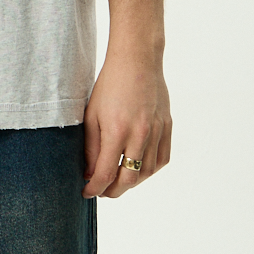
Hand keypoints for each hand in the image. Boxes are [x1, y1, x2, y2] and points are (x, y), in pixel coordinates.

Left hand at [82, 53, 171, 199]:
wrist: (137, 61)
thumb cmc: (109, 86)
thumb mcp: (92, 116)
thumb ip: (91, 148)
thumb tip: (91, 174)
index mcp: (117, 131)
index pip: (105, 174)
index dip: (94, 189)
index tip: (86, 192)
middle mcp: (140, 134)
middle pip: (128, 180)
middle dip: (112, 191)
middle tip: (102, 191)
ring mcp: (156, 131)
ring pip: (146, 172)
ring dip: (131, 182)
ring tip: (118, 180)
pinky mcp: (167, 126)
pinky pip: (162, 159)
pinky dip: (149, 169)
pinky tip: (137, 168)